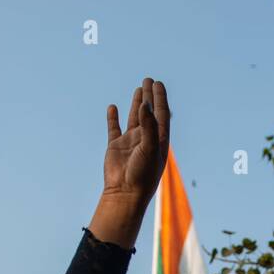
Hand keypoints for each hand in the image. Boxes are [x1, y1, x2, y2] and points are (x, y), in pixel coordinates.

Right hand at [100, 77, 169, 207]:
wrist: (125, 193)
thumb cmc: (142, 174)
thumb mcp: (149, 148)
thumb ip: (149, 126)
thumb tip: (146, 104)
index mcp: (158, 140)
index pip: (161, 114)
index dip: (160, 98)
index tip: (158, 83)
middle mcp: (145, 139)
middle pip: (149, 113)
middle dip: (150, 97)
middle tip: (149, 80)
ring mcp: (130, 143)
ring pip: (134, 118)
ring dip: (136, 103)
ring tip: (139, 88)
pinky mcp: (115, 147)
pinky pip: (114, 128)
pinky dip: (113, 118)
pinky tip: (113, 107)